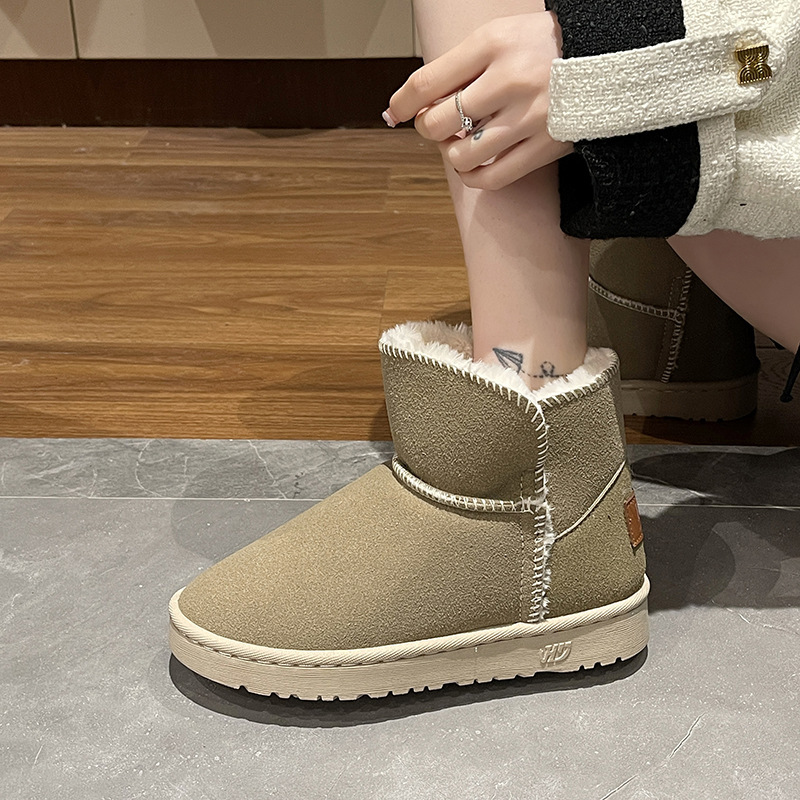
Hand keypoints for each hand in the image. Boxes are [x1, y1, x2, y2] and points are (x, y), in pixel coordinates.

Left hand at [384, 12, 572, 190]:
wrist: (610, 58)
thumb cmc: (547, 47)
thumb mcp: (503, 35)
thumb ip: (463, 65)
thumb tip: (418, 102)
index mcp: (494, 44)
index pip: (427, 82)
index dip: (403, 102)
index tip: (395, 111)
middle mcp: (509, 80)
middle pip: (438, 123)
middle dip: (429, 128)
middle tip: (438, 124)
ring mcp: (529, 117)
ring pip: (461, 155)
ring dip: (452, 153)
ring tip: (462, 141)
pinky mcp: (546, 147)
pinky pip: (491, 177)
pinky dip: (473, 176)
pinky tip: (473, 166)